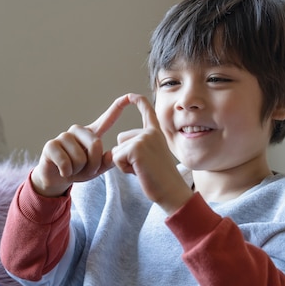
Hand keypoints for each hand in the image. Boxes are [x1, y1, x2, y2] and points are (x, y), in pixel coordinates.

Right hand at [31, 94, 130, 196]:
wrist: (57, 178)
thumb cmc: (78, 170)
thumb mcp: (97, 168)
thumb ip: (107, 161)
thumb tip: (115, 154)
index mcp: (91, 134)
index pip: (106, 120)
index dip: (117, 108)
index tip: (128, 96)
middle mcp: (78, 131)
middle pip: (95, 144)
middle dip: (93, 164)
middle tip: (86, 170)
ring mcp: (63, 136)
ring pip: (80, 158)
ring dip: (78, 170)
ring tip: (72, 169)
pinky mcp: (51, 145)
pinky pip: (66, 163)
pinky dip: (67, 172)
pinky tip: (63, 171)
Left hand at [111, 94, 192, 213]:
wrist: (171, 191)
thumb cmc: (160, 180)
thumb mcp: (152, 157)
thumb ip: (138, 148)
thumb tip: (113, 152)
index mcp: (155, 133)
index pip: (146, 112)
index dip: (138, 101)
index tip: (131, 94)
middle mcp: (150, 132)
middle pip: (121, 139)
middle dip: (126, 156)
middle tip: (144, 166)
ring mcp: (143, 138)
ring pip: (117, 150)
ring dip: (124, 164)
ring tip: (142, 169)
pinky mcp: (136, 148)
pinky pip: (116, 158)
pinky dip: (123, 169)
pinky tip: (139, 172)